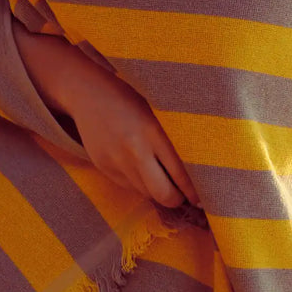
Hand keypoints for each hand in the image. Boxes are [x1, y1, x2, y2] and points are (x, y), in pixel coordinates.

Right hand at [68, 68, 200, 209]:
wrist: (88, 92)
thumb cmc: (130, 97)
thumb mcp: (157, 110)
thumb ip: (172, 138)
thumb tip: (197, 167)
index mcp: (152, 132)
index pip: (180, 173)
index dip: (194, 191)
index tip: (203, 197)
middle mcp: (134, 151)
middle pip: (163, 194)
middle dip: (177, 199)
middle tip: (186, 195)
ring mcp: (116, 162)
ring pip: (146, 193)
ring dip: (158, 191)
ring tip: (166, 180)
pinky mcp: (103, 167)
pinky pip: (129, 187)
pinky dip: (140, 184)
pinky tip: (143, 169)